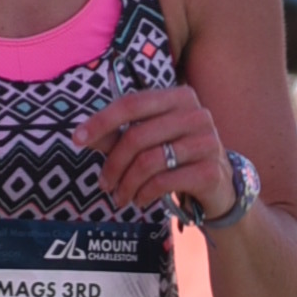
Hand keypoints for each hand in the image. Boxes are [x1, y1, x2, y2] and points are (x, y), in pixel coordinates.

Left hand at [74, 81, 234, 217]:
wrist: (220, 187)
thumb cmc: (178, 158)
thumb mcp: (149, 142)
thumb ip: (118, 136)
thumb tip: (83, 136)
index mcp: (179, 97)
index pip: (132, 103)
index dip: (101, 120)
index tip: (77, 139)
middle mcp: (196, 114)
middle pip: (137, 135)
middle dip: (113, 164)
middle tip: (103, 184)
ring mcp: (207, 141)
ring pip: (149, 161)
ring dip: (126, 184)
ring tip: (120, 197)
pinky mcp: (211, 170)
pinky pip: (164, 181)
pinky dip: (144, 193)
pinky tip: (140, 200)